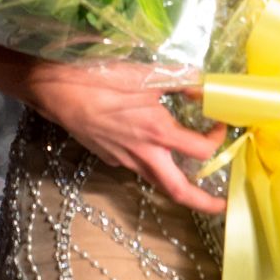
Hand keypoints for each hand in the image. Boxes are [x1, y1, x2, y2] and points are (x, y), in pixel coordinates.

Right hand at [20, 57, 227, 215]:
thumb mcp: (146, 74)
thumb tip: (203, 85)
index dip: (217, 140)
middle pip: (179, 191)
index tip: (220, 126)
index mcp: (158, 133)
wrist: (57, 90)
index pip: (201, 151)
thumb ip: (180, 80)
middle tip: (222, 205)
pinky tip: (150, 146)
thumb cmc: (101, 79)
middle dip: (204, 202)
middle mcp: (143, 154)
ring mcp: (124, 160)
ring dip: (177, 183)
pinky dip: (151, 162)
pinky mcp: (109, 157)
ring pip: (156, 180)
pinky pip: (136, 166)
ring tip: (192, 178)